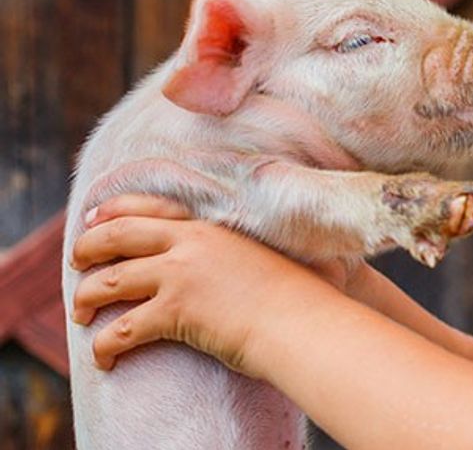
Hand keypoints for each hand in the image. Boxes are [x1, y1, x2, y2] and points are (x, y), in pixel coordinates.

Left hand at [70, 195, 330, 376]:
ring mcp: (179, 275)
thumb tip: (238, 262)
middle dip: (86, 249)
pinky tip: (104, 360)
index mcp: (210, 226)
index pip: (149, 206)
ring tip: (82, 315)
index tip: (93, 219)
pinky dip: (103, 347)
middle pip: (116, 235)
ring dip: (86, 299)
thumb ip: (240, 250)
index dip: (113, 211)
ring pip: (109, 281)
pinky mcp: (174, 312)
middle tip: (76, 265)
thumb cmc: (298, 294)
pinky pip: (121, 330)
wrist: (303, 321)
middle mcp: (189, 244)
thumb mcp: (265, 255)